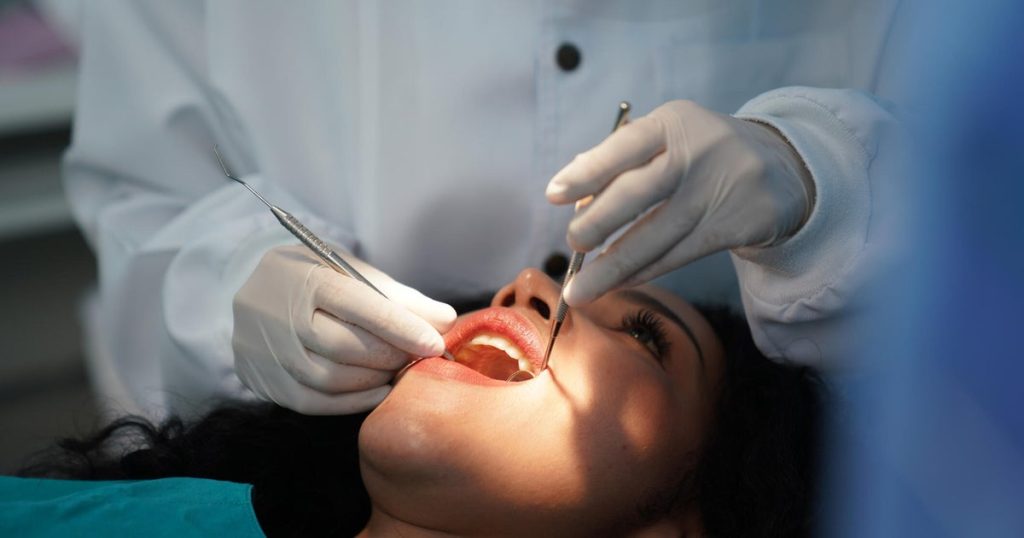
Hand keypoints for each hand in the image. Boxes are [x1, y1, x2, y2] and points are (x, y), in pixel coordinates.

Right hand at [232, 244, 455, 413]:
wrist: (251, 288)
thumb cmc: (315, 278)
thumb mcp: (352, 272)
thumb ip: (399, 298)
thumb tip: (446, 320)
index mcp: (306, 278)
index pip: (359, 305)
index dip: (402, 327)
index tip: (434, 343)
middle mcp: (280, 315)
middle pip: (345, 346)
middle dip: (390, 354)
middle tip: (416, 356)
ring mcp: (267, 350)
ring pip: (330, 378)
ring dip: (373, 380)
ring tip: (394, 369)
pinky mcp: (263, 379)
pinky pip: (314, 402)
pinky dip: (352, 402)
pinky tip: (376, 392)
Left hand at [546, 100, 813, 305]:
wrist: (782, 167)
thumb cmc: (700, 153)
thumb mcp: (669, 137)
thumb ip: (621, 158)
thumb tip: (572, 189)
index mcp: (674, 122)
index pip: (625, 145)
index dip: (588, 171)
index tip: (553, 194)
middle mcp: (698, 152)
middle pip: (640, 192)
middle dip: (598, 223)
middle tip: (572, 243)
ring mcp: (719, 190)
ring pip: (657, 235)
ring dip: (614, 268)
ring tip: (581, 290)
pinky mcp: (736, 224)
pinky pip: (679, 254)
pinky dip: (644, 272)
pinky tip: (618, 283)